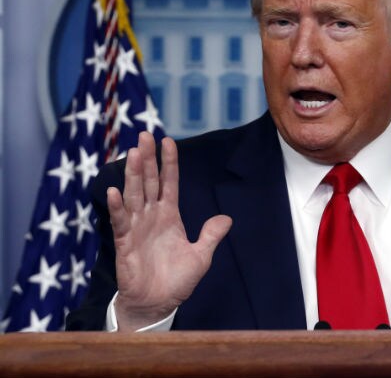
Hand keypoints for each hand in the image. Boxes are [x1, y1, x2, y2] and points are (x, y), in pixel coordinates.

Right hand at [107, 132, 231, 331]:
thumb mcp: (201, 256)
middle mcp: (151, 216)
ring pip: (134, 195)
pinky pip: (120, 222)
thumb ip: (211, 235)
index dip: (168, 163)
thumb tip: (226, 218)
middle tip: (145, 136)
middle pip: (148, 181)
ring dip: (132, 175)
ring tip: (132, 153)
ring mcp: (137, 227)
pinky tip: (113, 191)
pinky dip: (116, 207)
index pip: (168, 182)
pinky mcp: (124, 243)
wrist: (158, 305)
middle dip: (147, 159)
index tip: (168, 141)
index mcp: (169, 215)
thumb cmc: (177, 281)